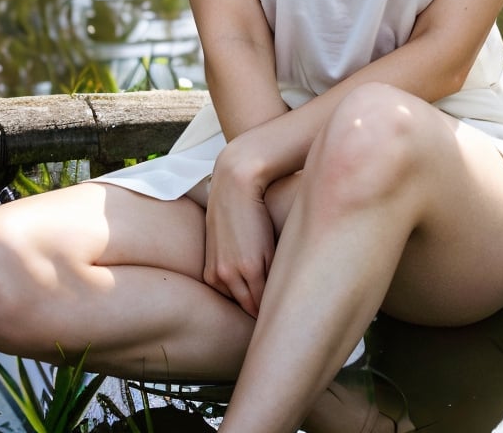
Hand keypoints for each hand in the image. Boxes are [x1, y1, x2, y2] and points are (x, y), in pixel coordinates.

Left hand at [203, 147, 275, 317]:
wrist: (236, 181)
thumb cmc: (236, 206)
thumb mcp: (228, 236)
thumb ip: (236, 258)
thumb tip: (252, 266)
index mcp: (212, 274)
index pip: (236, 304)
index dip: (253, 308)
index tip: (269, 315)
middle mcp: (220, 278)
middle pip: (245, 308)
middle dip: (262, 315)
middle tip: (281, 321)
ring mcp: (235, 274)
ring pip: (255, 305)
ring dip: (270, 311)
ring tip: (289, 315)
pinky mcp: (252, 266)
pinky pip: (265, 294)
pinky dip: (276, 298)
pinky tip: (290, 299)